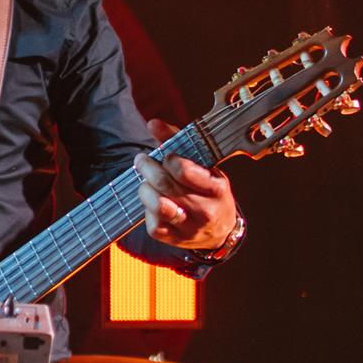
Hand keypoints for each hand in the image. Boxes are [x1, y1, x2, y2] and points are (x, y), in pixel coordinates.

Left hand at [136, 118, 237, 250]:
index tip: (166, 156)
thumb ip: (177, 141)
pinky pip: (153, 225)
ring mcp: (190, 227)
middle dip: (148, 169)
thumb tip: (152, 123)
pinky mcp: (175, 239)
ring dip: (145, 190)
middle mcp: (205, 210)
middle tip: (142, 160)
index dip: (168, 159)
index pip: (184, 170)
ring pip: (159, 207)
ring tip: (145, 182)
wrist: (220, 229)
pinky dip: (147, 211)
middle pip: (166, 186)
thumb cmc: (208, 189)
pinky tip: (152, 203)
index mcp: (216, 189)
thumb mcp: (204, 165)